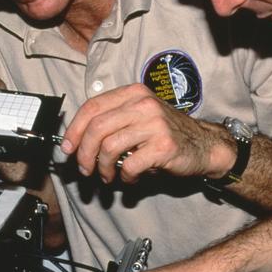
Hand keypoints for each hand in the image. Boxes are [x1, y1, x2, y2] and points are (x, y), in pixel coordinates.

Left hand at [59, 84, 236, 184]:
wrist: (203, 145)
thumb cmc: (165, 133)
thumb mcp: (139, 117)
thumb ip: (112, 122)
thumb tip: (77, 141)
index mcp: (133, 93)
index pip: (92, 107)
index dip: (74, 129)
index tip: (67, 147)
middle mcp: (143, 104)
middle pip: (96, 128)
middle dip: (84, 153)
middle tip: (84, 169)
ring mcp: (154, 124)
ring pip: (109, 147)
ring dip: (102, 168)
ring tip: (106, 176)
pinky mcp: (163, 146)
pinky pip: (130, 165)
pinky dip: (125, 177)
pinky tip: (130, 178)